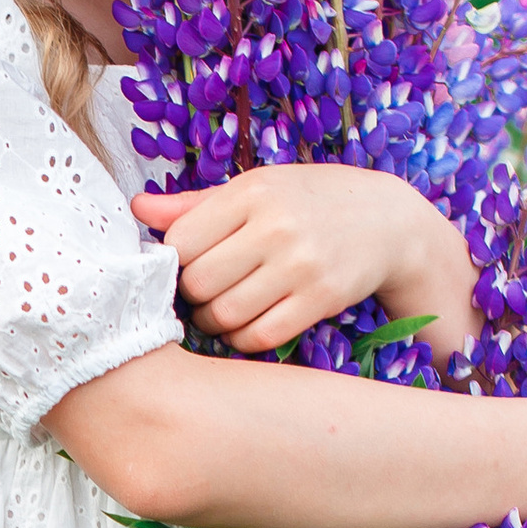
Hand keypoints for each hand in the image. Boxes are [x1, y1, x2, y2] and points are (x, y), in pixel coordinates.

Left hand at [133, 162, 479, 365]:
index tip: (185, 266)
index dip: (173, 261)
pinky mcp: (322, 298)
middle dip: (192, 296)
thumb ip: (196, 204)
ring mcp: (301, 264)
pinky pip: (261, 336)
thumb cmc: (310, 201)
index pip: (181, 240)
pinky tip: (248, 325)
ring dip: (214, 322)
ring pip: (226, 315)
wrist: (389, 220)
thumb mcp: (257, 188)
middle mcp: (276, 226)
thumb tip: (137, 210)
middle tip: (203, 293)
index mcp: (251, 192)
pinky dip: (244, 339)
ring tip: (222, 310)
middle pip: (199, 282)